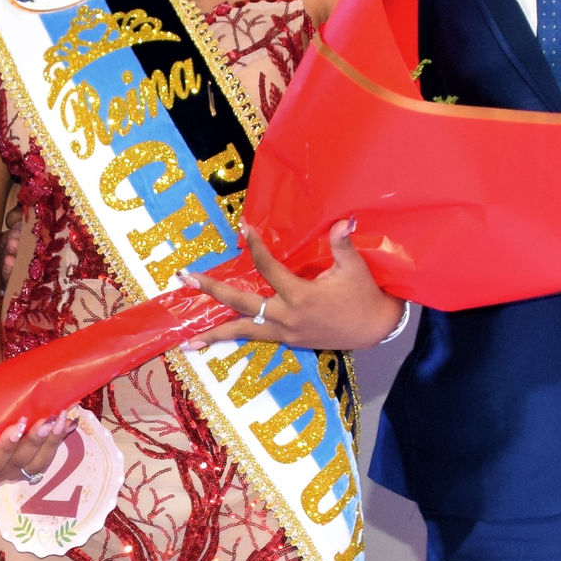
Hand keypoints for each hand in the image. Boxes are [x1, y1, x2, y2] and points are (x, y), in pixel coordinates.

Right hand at [0, 416, 65, 484]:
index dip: (5, 447)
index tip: (17, 427)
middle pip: (18, 462)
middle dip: (35, 441)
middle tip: (49, 420)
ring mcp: (16, 471)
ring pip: (37, 463)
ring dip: (52, 440)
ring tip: (63, 419)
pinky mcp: (31, 465)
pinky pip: (48, 456)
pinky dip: (59, 438)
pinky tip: (71, 422)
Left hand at [177, 220, 404, 352]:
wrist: (374, 329)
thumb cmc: (364, 295)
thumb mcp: (355, 267)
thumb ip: (343, 243)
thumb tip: (343, 219)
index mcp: (300, 297)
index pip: (269, 269)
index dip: (256, 247)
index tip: (244, 228)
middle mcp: (286, 318)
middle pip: (241, 305)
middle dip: (213, 292)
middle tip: (187, 280)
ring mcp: (284, 332)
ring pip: (243, 332)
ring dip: (213, 334)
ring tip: (186, 341)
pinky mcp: (286, 339)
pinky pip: (254, 337)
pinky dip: (233, 338)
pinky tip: (213, 340)